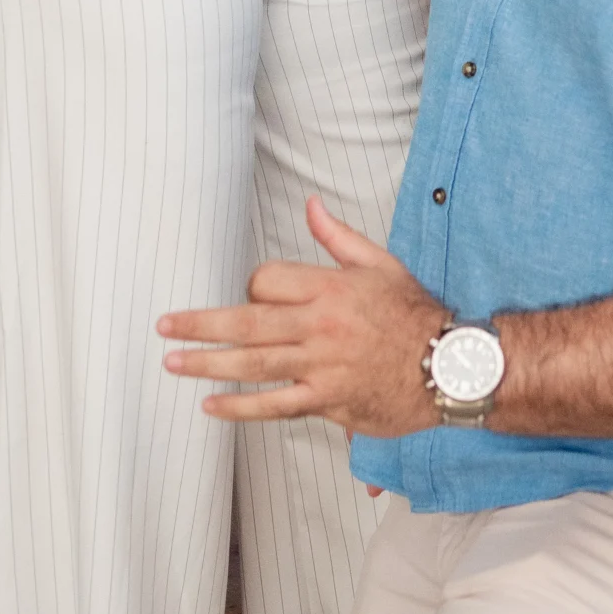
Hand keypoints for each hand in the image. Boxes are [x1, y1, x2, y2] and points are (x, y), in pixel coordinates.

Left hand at [158, 197, 444, 432]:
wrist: (449, 366)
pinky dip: (240, 407)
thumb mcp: (380, 265)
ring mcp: (321, 365)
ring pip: (252, 364)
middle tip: (163, 326)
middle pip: (247, 322)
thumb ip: (338, 238)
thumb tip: (310, 206)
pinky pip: (274, 405)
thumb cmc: (414, 314)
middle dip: (199, 323)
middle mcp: (320, 326)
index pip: (267, 281)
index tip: (255, 297)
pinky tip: (210, 406)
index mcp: (330, 288)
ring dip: (207, 363)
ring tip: (173, 362)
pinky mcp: (326, 400)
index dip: (253, 287)